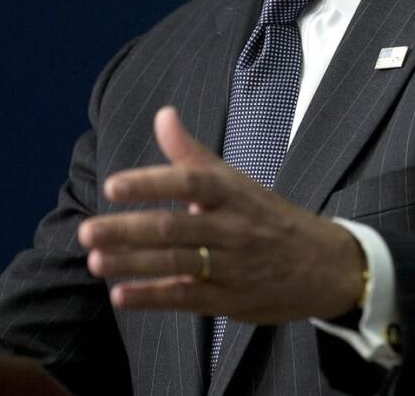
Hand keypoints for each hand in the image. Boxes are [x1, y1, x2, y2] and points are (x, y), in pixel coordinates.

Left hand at [78, 106, 365, 323]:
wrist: (327, 265)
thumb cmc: (270, 218)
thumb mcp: (237, 182)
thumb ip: (192, 153)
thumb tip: (163, 114)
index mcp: (233, 193)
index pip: (191, 183)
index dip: (152, 183)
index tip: (113, 185)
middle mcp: (233, 228)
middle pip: (175, 227)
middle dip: (127, 230)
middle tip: (87, 231)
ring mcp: (232, 266)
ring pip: (178, 263)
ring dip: (133, 263)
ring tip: (95, 260)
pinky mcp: (230, 300)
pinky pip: (187, 298)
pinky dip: (153, 296)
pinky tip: (121, 296)